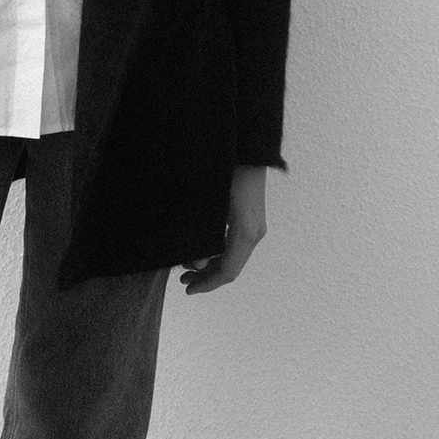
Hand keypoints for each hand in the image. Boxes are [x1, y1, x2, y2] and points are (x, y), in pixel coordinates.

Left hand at [178, 166, 266, 293]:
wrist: (247, 149)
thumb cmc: (223, 172)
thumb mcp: (207, 207)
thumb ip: (200, 237)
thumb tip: (195, 264)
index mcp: (245, 233)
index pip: (227, 271)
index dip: (207, 284)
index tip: (188, 290)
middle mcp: (254, 233)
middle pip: (231, 267)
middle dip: (207, 277)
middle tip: (183, 280)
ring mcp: (256, 226)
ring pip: (234, 256)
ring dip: (212, 265)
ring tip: (188, 267)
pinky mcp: (252, 218)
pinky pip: (236, 244)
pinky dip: (219, 253)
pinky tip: (203, 251)